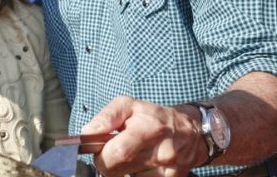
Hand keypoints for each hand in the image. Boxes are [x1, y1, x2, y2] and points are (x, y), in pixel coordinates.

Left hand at [81, 97, 206, 176]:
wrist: (189, 131)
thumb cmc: (153, 116)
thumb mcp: (128, 106)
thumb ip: (106, 118)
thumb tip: (87, 134)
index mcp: (148, 129)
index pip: (118, 153)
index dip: (101, 155)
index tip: (99, 149)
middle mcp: (161, 152)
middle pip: (119, 171)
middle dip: (109, 164)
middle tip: (113, 152)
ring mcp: (168, 171)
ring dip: (124, 171)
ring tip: (133, 156)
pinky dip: (137, 176)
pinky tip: (142, 165)